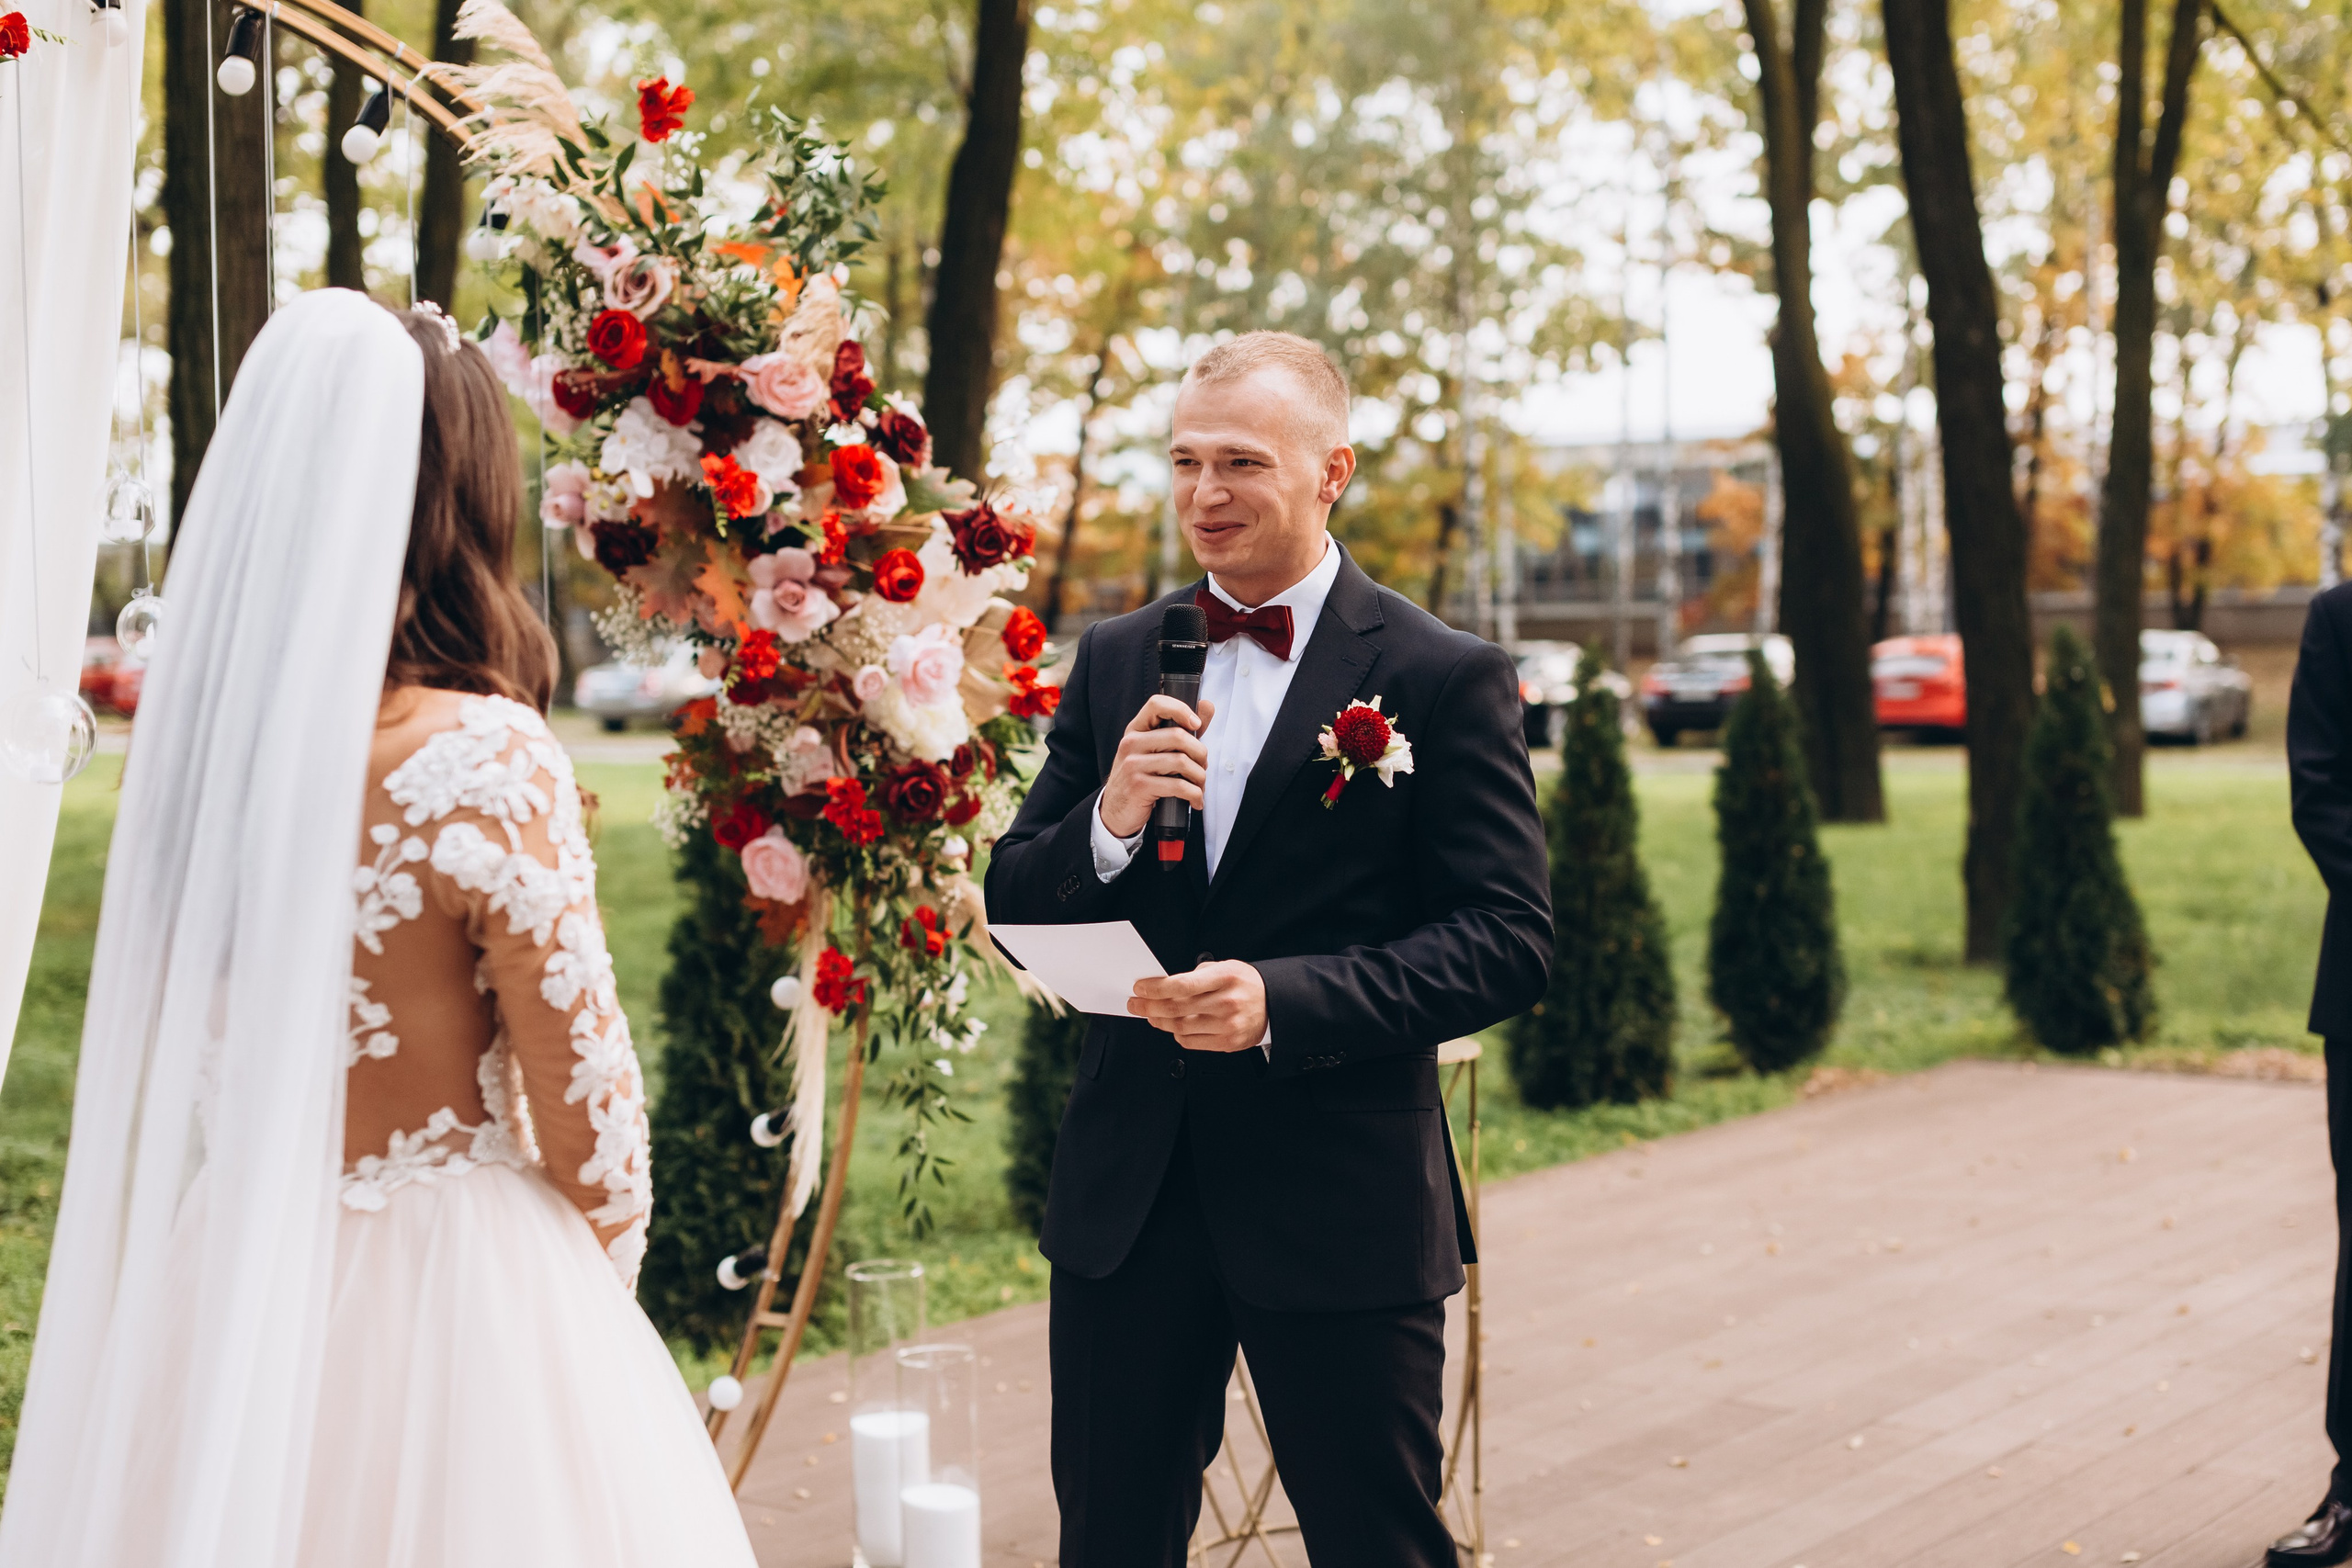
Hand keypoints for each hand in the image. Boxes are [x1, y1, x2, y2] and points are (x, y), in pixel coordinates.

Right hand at [1099, 694, 1217, 839]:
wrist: (1115, 810)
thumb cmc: (1141, 778)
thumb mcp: (1156, 751)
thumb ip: (1182, 728)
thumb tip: (1206, 706)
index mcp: (1136, 730)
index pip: (1157, 704)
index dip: (1181, 709)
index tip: (1196, 724)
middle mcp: (1131, 743)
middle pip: (1178, 736)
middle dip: (1200, 753)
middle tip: (1202, 765)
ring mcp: (1133, 765)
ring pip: (1181, 761)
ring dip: (1199, 776)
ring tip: (1199, 785)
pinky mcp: (1139, 786)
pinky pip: (1178, 786)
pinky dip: (1194, 794)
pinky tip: (1195, 799)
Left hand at [1128, 960, 1266, 1052]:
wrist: (1274, 1004)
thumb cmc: (1246, 984)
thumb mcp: (1225, 967)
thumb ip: (1197, 975)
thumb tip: (1165, 984)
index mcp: (1225, 978)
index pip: (1182, 985)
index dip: (1155, 988)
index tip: (1140, 988)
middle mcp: (1226, 1002)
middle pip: (1176, 1008)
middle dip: (1149, 1006)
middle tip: (1135, 1004)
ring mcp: (1227, 1025)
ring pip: (1180, 1027)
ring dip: (1159, 1021)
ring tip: (1150, 1015)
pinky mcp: (1227, 1043)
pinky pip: (1191, 1042)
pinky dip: (1177, 1034)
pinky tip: (1172, 1026)